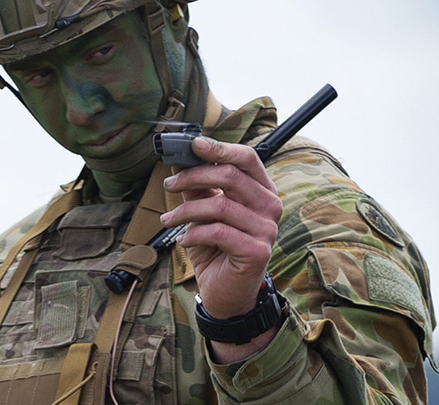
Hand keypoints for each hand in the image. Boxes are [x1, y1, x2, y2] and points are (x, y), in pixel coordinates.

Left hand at [159, 137, 282, 358]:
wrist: (226, 293)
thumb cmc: (216, 249)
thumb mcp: (202, 213)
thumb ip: (196, 187)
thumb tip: (179, 157)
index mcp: (262, 190)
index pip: (247, 158)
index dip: (219, 148)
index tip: (191, 144)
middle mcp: (270, 207)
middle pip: (231, 176)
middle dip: (192, 176)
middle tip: (168, 183)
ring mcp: (267, 230)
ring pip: (220, 205)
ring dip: (185, 211)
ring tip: (168, 220)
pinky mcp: (257, 252)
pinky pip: (218, 232)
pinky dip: (193, 233)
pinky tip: (181, 240)